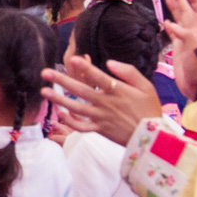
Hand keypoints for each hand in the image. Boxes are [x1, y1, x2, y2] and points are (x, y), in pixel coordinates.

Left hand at [41, 56, 162, 146]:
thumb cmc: (149, 109)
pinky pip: (81, 126)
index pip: (98, 77)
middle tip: (44, 72)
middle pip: (80, 90)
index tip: (72, 59)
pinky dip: (70, 121)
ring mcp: (101, 117)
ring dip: (59, 100)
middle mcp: (106, 103)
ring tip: (44, 91)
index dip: (85, 67)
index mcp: (117, 91)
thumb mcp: (146, 87)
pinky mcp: (99, 129)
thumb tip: (109, 63)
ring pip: (76, 108)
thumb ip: (129, 72)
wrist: (153, 137)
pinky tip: (59, 113)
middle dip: (61, 81)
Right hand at [161, 0, 196, 93]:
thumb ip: (184, 36)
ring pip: (180, 20)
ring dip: (175, 8)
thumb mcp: (193, 51)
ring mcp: (186, 41)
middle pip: (187, 11)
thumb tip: (170, 23)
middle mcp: (193, 34)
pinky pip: (174, 33)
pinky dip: (169, 25)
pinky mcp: (179, 49)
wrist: (195, 87)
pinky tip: (165, 21)